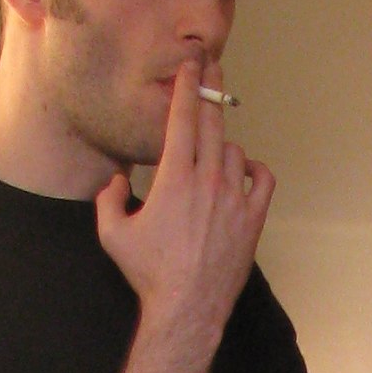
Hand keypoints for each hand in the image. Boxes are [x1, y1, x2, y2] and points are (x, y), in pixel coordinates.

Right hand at [95, 62, 272, 326]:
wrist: (188, 307)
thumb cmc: (149, 272)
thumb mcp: (113, 233)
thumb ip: (109, 198)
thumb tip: (117, 179)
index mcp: (174, 178)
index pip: (182, 119)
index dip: (186, 88)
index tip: (190, 65)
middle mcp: (208, 181)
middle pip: (212, 123)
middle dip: (210, 91)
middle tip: (211, 68)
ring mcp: (235, 198)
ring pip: (234, 150)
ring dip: (222, 143)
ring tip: (212, 147)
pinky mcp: (253, 218)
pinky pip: (262, 178)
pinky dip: (254, 169)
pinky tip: (244, 171)